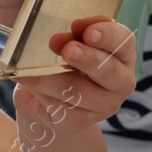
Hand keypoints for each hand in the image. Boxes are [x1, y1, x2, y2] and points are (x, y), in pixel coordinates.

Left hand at [11, 18, 135, 134]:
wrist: (46, 95)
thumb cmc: (62, 58)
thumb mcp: (65, 41)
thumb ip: (67, 36)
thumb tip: (56, 39)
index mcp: (122, 53)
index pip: (123, 40)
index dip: (107, 34)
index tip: (87, 30)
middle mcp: (121, 80)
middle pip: (110, 71)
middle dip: (87, 58)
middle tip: (68, 49)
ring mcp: (105, 104)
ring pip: (81, 92)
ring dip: (54, 79)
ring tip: (32, 70)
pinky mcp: (82, 121)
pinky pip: (62, 108)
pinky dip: (42, 94)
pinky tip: (28, 82)